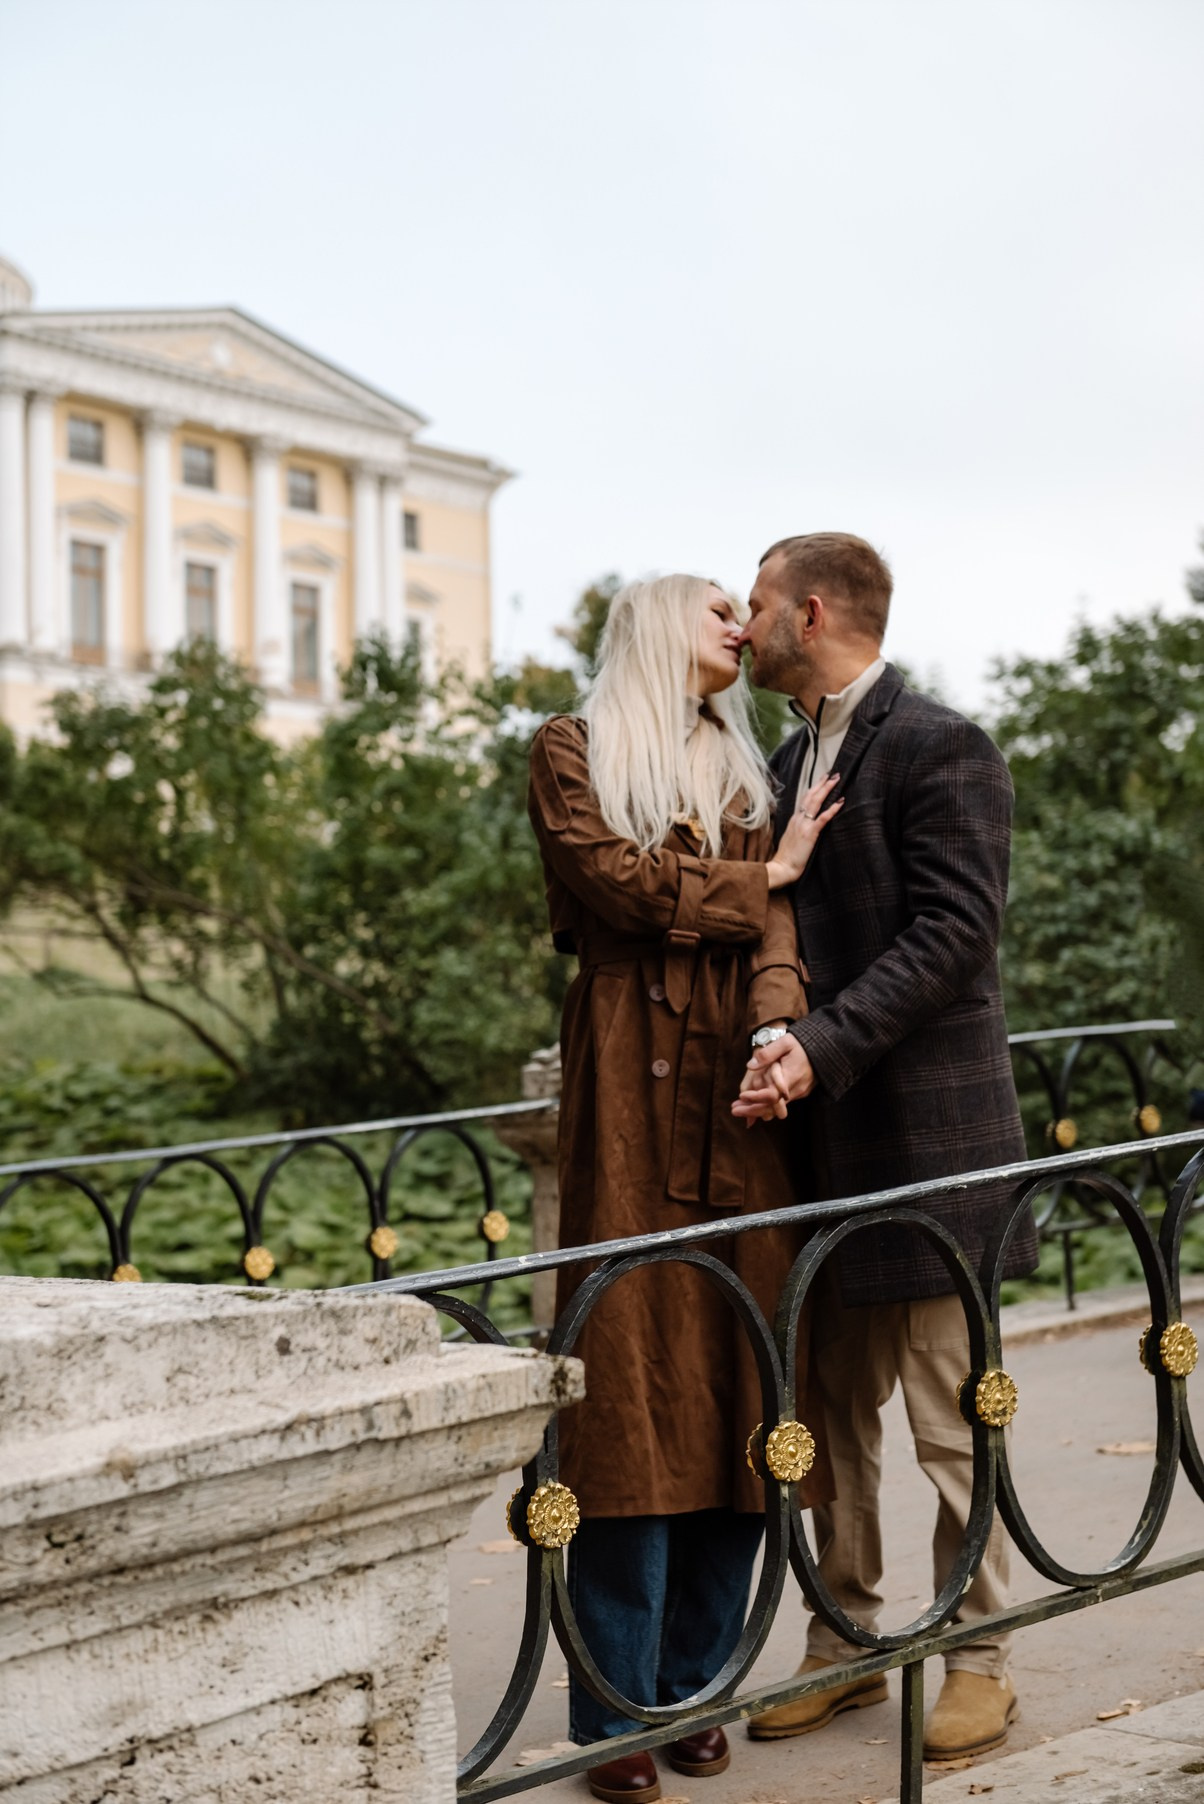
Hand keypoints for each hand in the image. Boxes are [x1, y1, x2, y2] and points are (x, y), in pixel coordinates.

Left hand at [731, 1032, 815, 1122]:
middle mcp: (796, 1089)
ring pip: (776, 1109)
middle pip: (772, 1107)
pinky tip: (753, 1107)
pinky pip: (782, 1105)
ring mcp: (799, 1093)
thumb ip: (768, 1053)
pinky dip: (767, 1107)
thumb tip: (750, 1065)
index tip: (742, 1096)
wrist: (825, 1048)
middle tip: (734, 1111)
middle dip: (752, 1110)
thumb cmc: (802, 1043)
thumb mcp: (785, 1042)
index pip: (772, 1095)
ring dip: (757, 1111)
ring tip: (739, 1110)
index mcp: (791, 1076)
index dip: (756, 1097)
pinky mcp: (800, 1093)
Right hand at [766, 775, 843, 889]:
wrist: (781, 867)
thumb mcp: (792, 838)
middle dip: (822, 783)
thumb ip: (799, 829)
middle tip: (833, 773)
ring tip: (837, 780)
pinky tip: (841, 801)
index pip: (805, 799)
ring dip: (827, 789)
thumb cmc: (787, 857)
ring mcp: (803, 825)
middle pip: (810, 796)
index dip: (814, 788)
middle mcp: (798, 819)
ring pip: (816, 802)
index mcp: (794, 820)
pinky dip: (832, 809)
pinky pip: (823, 818)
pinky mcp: (810, 833)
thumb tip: (807, 826)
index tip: (822, 779)